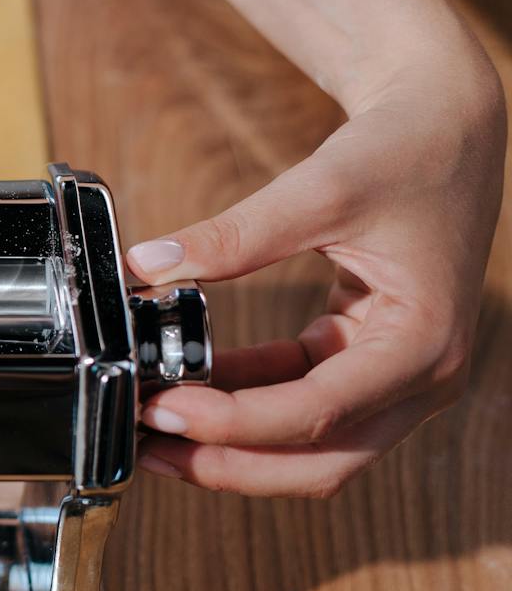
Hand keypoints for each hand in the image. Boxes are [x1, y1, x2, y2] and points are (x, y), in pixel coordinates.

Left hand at [129, 52, 504, 497]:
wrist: (445, 126)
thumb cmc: (403, 152)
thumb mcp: (319, 187)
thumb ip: (233, 234)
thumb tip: (145, 266)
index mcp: (423, 342)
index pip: (318, 412)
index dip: (233, 423)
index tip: (164, 408)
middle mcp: (421, 375)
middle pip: (320, 461)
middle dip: (230, 464)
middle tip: (148, 445)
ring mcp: (397, 375)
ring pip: (311, 446)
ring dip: (232, 444)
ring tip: (153, 426)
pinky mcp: (367, 361)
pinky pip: (301, 401)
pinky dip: (244, 403)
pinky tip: (184, 388)